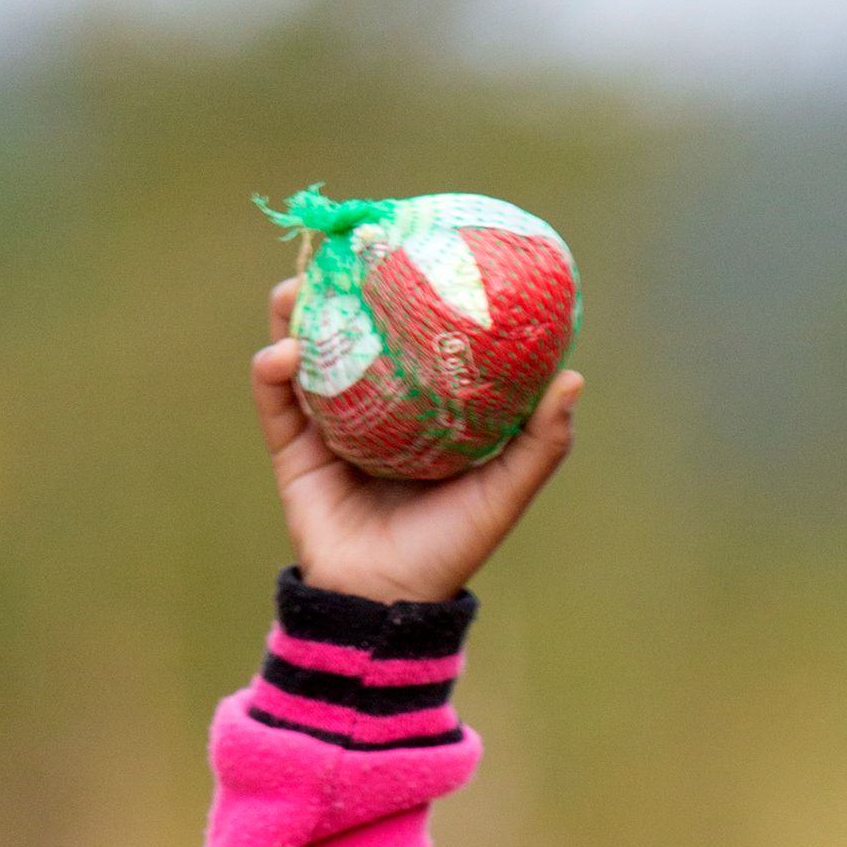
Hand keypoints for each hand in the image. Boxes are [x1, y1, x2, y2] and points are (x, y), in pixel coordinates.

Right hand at [251, 277, 582, 607]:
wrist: (388, 603)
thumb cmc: (451, 549)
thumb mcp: (504, 493)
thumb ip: (540, 442)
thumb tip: (573, 377)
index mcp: (417, 409)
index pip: (407, 335)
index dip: (403, 289)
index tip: (409, 243)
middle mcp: (370, 407)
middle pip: (348, 329)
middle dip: (339, 284)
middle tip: (348, 249)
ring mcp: (326, 423)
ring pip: (302, 347)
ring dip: (295, 309)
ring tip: (300, 286)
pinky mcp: (290, 447)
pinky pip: (273, 393)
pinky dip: (274, 366)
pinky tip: (287, 353)